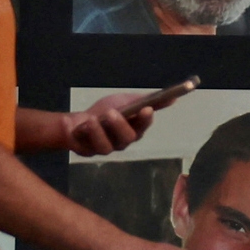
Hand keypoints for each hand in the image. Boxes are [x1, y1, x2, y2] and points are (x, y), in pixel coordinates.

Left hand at [57, 84, 190, 160]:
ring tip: (92, 120)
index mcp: (133, 129)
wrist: (76, 122)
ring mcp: (104, 149)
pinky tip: (83, 125)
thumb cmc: (104, 112)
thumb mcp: (125, 102)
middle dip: (120, 125)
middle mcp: (121, 142)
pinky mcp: (88, 152)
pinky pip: (87, 147)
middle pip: (127, 138)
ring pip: (106, 146)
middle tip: (112, 112)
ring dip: (99, 131)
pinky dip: (84, 135)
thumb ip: (146, 100)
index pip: (142, 126)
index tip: (146, 108)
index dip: (144, 119)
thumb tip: (173, 97)